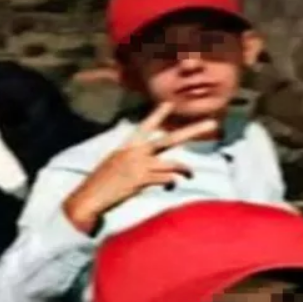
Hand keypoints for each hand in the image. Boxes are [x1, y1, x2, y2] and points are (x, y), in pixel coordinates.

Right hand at [62, 103, 218, 233]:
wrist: (89, 197)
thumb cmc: (100, 183)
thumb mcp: (113, 163)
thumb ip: (130, 159)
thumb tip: (146, 164)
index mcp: (127, 145)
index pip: (146, 126)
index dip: (158, 115)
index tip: (170, 104)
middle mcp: (136, 152)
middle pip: (170, 138)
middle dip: (193, 130)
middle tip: (213, 123)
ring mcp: (140, 165)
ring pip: (173, 163)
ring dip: (185, 169)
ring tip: (190, 174)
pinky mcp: (141, 180)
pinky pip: (166, 179)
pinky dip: (171, 183)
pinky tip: (171, 186)